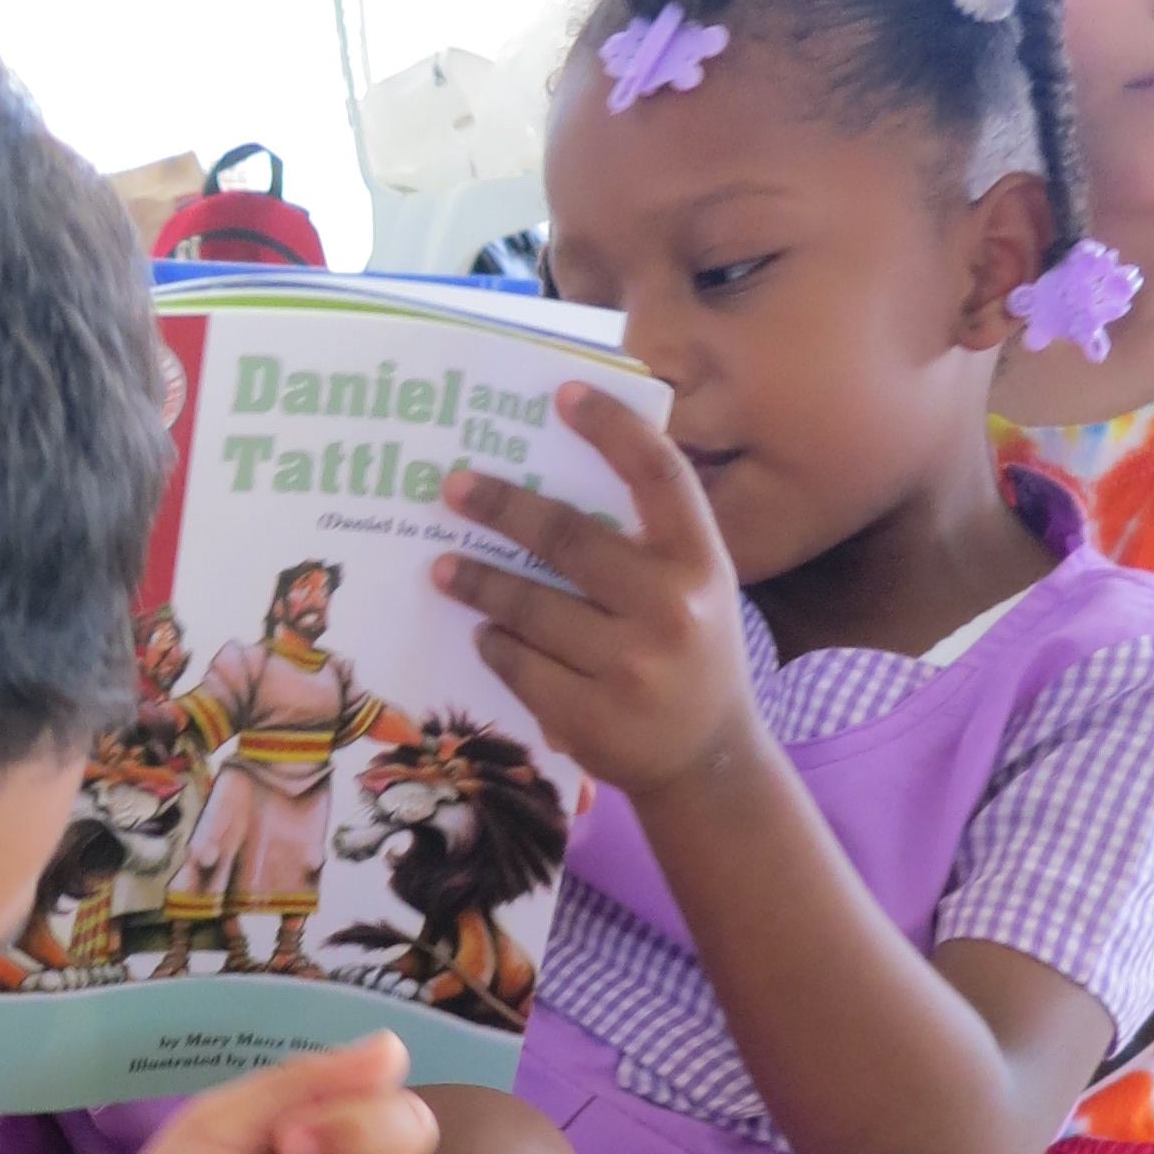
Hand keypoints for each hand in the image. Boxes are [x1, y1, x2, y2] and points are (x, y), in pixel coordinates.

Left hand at [433, 386, 757, 800]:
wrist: (709, 757)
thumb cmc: (690, 651)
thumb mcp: (693, 586)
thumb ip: (645, 539)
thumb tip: (552, 472)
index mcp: (701, 563)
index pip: (658, 476)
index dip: (612, 430)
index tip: (563, 396)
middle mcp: (671, 609)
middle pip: (567, 539)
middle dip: (500, 508)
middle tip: (452, 487)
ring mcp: (629, 669)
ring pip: (529, 610)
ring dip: (478, 584)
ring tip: (444, 568)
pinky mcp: (591, 718)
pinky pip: (519, 666)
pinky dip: (495, 645)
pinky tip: (483, 633)